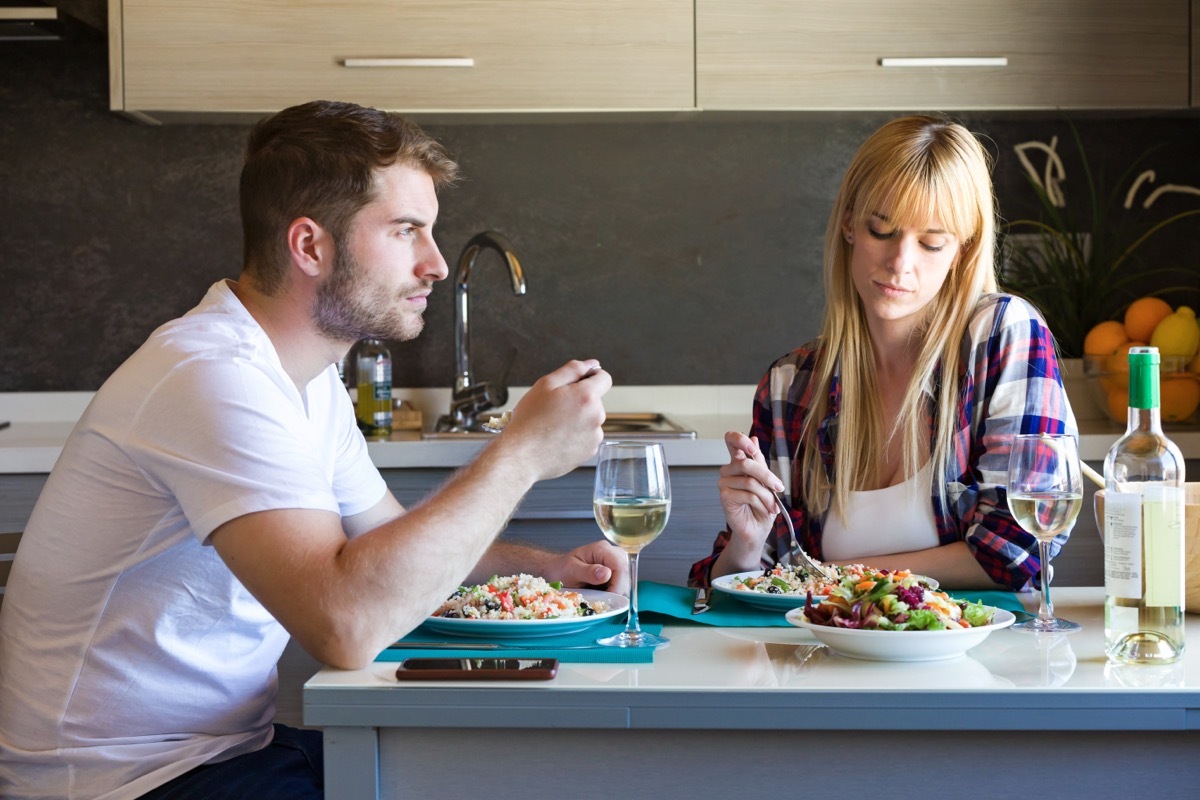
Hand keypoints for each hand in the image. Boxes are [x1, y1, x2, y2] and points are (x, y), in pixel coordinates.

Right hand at [500, 359, 610, 481]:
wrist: (521, 455)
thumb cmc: (530, 420)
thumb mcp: (546, 385)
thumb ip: (572, 370)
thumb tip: (592, 364)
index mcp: (587, 397)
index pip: (604, 378)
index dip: (591, 376)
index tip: (578, 383)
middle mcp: (596, 417)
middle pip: (595, 400)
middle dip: (579, 401)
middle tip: (554, 409)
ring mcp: (594, 437)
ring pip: (590, 420)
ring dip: (577, 419)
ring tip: (553, 427)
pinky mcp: (590, 452)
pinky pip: (586, 437)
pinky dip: (575, 436)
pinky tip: (557, 439)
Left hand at [543, 540, 629, 595]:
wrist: (557, 570)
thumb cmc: (561, 569)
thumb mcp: (571, 570)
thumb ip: (588, 572)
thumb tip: (606, 574)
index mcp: (601, 549)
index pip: (620, 565)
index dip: (619, 584)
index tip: (611, 597)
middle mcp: (612, 553)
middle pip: (627, 573)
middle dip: (619, 589)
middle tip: (606, 601)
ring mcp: (615, 563)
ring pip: (627, 580)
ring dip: (617, 592)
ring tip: (601, 597)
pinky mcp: (615, 573)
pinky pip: (622, 584)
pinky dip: (615, 593)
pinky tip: (604, 596)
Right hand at [718, 432, 784, 547]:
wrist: (758, 529)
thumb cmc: (762, 505)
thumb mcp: (766, 481)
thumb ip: (759, 461)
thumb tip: (754, 437)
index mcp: (738, 462)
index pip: (731, 440)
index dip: (739, 439)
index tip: (752, 447)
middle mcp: (728, 470)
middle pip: (747, 463)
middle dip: (767, 477)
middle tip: (779, 488)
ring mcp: (724, 483)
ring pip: (750, 481)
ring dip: (767, 496)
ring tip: (773, 507)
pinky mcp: (724, 496)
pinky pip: (748, 495)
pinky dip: (761, 504)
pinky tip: (764, 511)